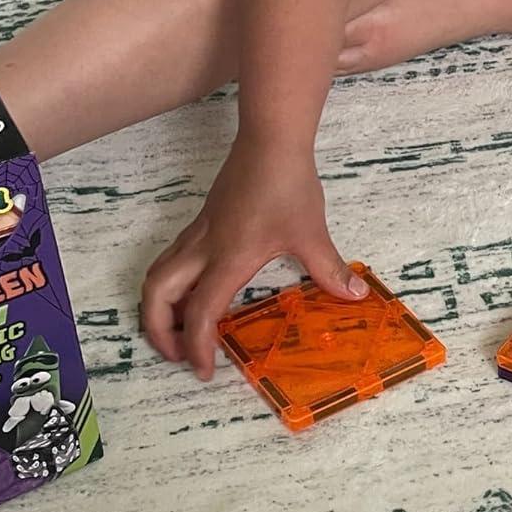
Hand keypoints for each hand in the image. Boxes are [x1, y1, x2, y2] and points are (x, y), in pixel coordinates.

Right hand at [140, 135, 367, 379]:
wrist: (270, 140)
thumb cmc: (287, 185)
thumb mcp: (311, 232)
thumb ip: (328, 269)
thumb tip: (354, 295)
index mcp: (228, 259)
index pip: (200, 314)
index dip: (196, 347)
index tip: (204, 370)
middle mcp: (203, 249)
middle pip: (157, 294)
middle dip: (158, 330)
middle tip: (178, 353)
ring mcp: (199, 232)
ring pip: (159, 274)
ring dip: (159, 306)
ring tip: (179, 328)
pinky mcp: (203, 219)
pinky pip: (172, 258)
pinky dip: (172, 283)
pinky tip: (196, 289)